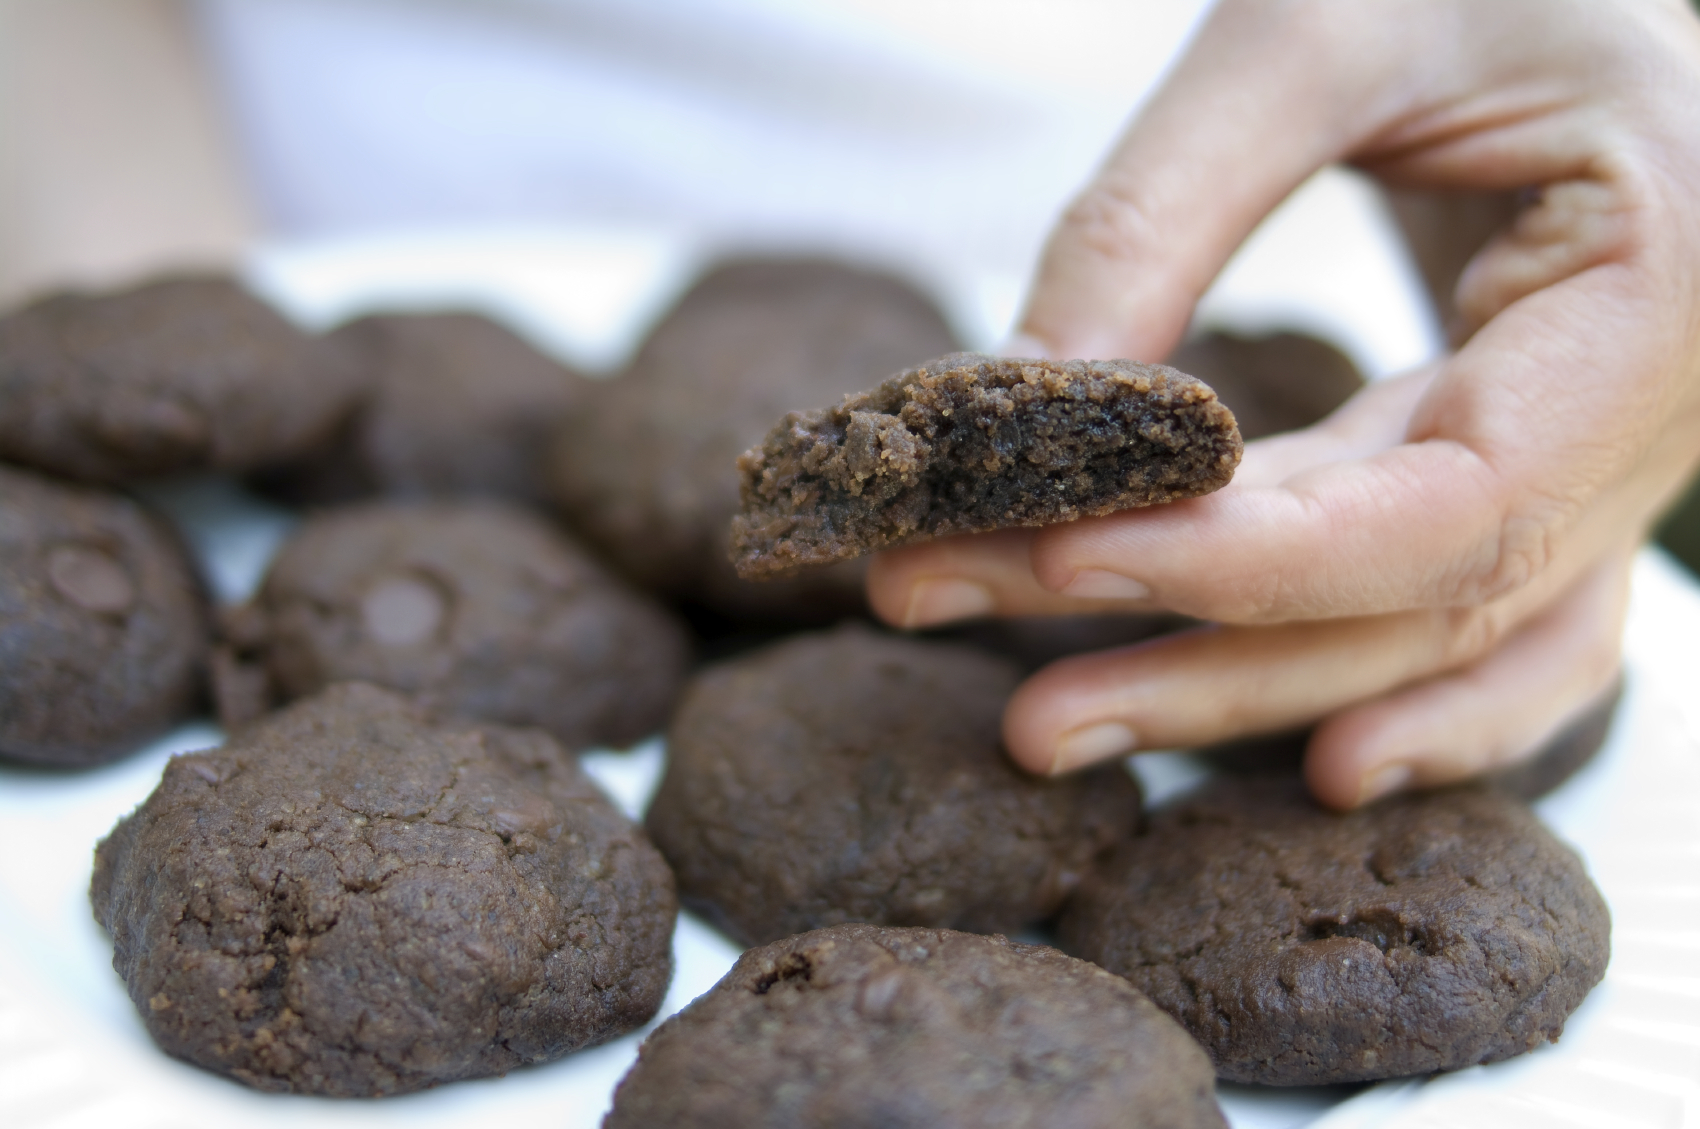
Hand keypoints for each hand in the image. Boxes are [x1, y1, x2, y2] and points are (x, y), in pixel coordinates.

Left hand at [867, 0, 1699, 807]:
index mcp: (1660, 292)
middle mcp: (1658, 410)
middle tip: (987, 677)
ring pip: (1429, 639)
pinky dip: (1381, 692)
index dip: (1244, 562)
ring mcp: (1609, 454)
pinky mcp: (1534, 457)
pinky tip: (1289, 758)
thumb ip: (1161, 212)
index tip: (1049, 554)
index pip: (1452, 506)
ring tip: (1042, 727)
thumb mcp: (1324, 23)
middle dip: (1186, 655)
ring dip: (1234, 699)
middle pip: (1414, 603)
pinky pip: (1481, 622)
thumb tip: (1011, 405)